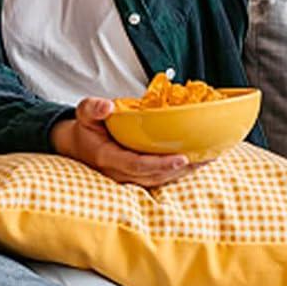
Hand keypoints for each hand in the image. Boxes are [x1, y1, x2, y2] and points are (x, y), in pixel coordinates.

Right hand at [51, 97, 206, 189]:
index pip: (137, 165)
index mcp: (108, 158)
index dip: (160, 164)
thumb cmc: (86, 128)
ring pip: (160, 179)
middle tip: (205, 158)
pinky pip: (160, 177)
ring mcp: (129, 177)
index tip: (181, 158)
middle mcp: (120, 173)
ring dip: (184, 172)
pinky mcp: (137, 176)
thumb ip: (93, 109)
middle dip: (180, 169)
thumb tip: (107, 106)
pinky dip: (179, 171)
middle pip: (154, 176)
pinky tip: (198, 162)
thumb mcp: (84, 114)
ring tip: (208, 159)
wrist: (78, 146)